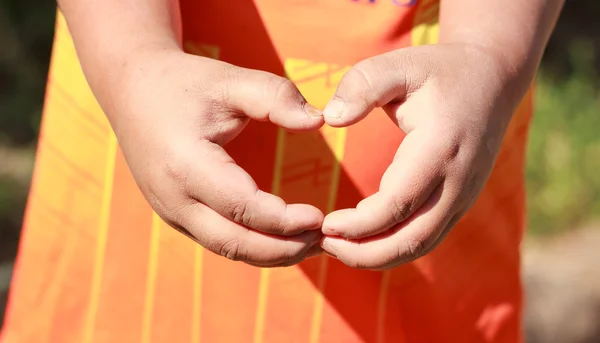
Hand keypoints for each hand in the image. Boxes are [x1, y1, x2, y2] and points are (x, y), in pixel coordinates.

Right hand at [105, 49, 325, 266]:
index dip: (285, 220)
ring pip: (227, 249)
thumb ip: (275, 97)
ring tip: (310, 243)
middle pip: (235, 243)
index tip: (320, 217)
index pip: (244, 209)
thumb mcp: (230, 81)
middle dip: (284, 249)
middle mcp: (172, 198)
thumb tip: (319, 120)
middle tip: (323, 239)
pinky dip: (253, 245)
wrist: (132, 88)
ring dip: (271, 253)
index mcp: (185, 165)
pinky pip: (218, 241)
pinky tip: (281, 237)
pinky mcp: (174, 214)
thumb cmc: (183, 84)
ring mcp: (170, 211)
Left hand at [320, 43, 524, 269]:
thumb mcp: (400, 64)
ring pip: (420, 246)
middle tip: (321, 244)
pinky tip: (362, 239)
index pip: (397, 204)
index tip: (324, 224)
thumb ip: (363, 85)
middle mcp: (457, 181)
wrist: (491, 80)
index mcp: (440, 149)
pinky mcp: (459, 202)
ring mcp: (462, 196)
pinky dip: (392, 248)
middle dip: (363, 253)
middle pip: (411, 240)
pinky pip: (426, 238)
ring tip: (336, 247)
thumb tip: (331, 118)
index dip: (358, 224)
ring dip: (377, 256)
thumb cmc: (439, 71)